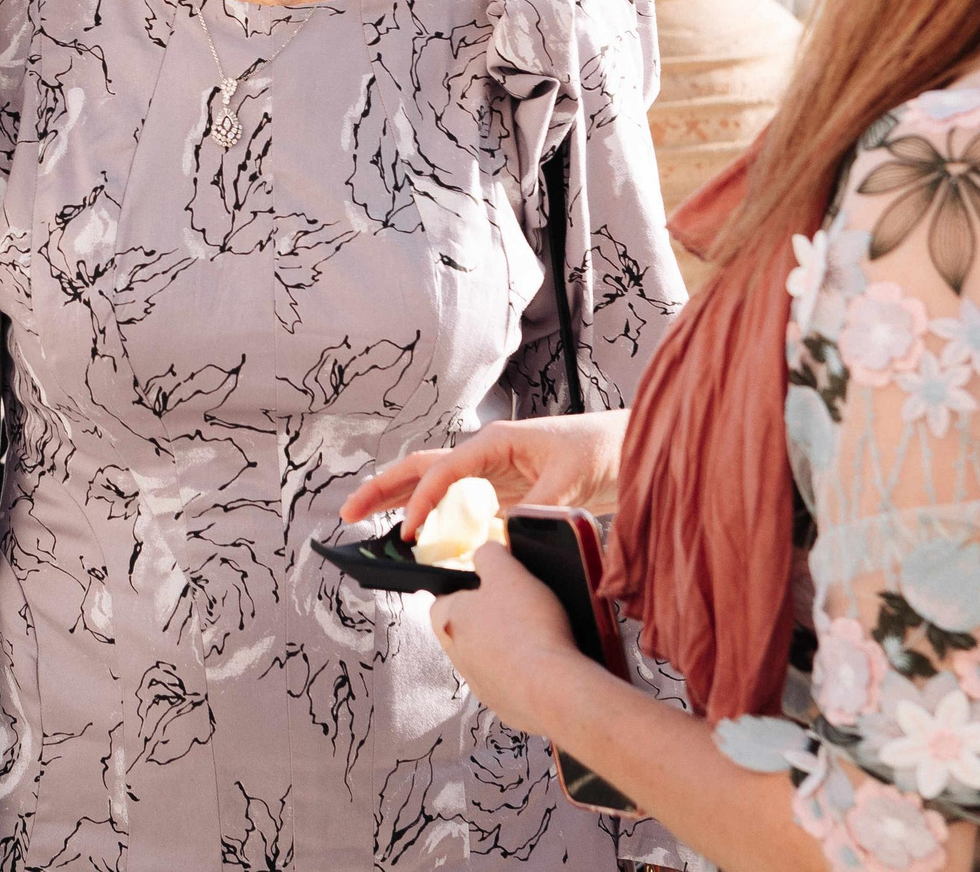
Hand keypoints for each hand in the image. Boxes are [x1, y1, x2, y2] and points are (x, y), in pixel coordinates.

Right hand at [341, 410, 630, 537]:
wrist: (631, 449)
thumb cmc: (603, 449)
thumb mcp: (572, 478)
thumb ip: (538, 505)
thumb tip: (504, 534)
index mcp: (495, 442)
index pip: (444, 472)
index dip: (422, 503)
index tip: (410, 535)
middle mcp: (486, 455)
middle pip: (421, 469)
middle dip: (382, 489)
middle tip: (348, 513)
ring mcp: (491, 475)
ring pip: (432, 485)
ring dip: (397, 500)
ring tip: (361, 519)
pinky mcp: (503, 494)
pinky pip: (457, 506)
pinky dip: (431, 518)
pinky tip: (415, 536)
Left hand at [429, 540, 582, 734]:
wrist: (553, 689)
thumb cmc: (526, 627)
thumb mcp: (507, 572)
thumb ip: (490, 555)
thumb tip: (485, 553)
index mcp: (448, 621)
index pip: (442, 599)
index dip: (466, 588)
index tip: (491, 585)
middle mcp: (457, 656)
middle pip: (466, 630)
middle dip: (490, 619)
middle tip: (519, 609)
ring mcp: (481, 685)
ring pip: (489, 657)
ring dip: (508, 646)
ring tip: (538, 634)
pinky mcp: (506, 706)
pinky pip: (512, 682)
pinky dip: (526, 672)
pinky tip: (546, 660)